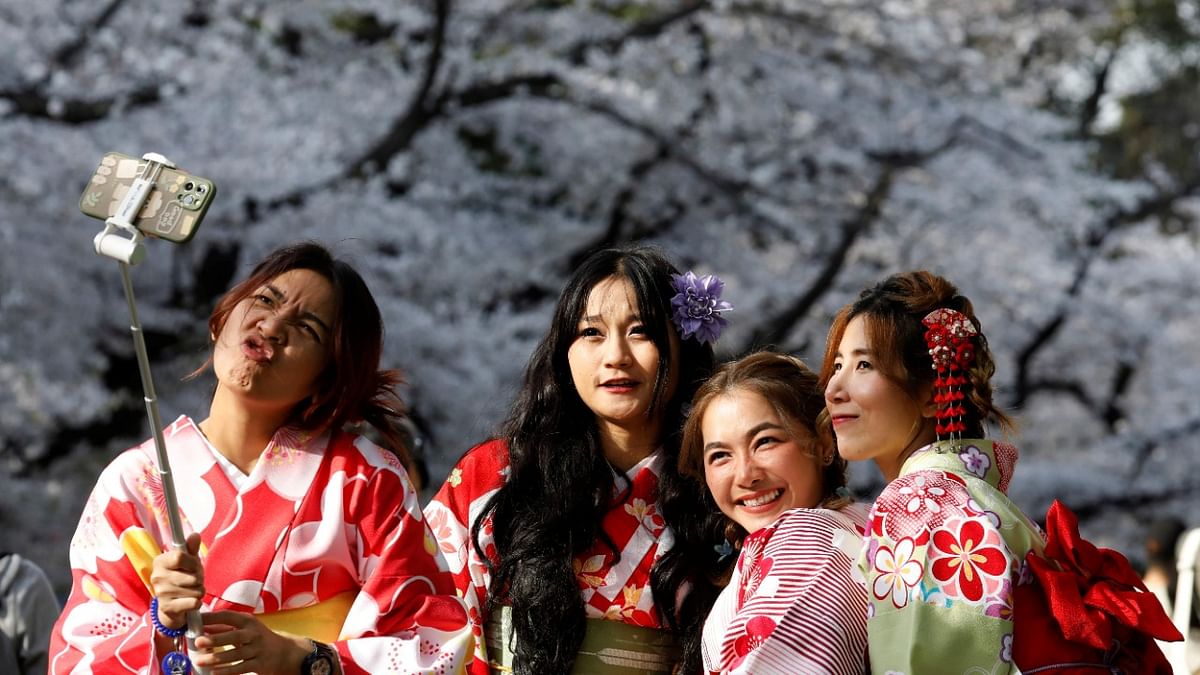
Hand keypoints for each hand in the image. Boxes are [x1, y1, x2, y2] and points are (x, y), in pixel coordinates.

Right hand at [149, 532, 203, 629]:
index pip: (180, 556)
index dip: (193, 562)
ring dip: (199, 591)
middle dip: (199, 579)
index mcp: (160, 561)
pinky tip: (190, 602)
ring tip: (191, 591)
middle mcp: (157, 577)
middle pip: (192, 576)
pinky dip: (197, 602)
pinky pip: (194, 603)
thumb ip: (191, 548)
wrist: (172, 606)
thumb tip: (195, 535)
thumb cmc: (182, 577)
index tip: (193, 566)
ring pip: (195, 590)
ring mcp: (161, 594)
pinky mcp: (167, 608)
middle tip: (194, 581)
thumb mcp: (188, 561)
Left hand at [194, 611, 312, 674]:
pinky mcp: (259, 664)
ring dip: (217, 658)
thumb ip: (225, 628)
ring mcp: (257, 650)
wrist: (284, 653)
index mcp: (248, 622)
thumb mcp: (245, 629)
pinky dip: (227, 671)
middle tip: (198, 641)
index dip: (213, 618)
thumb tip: (202, 626)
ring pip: (235, 655)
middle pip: (234, 636)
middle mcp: (254, 634)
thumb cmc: (259, 638)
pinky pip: (241, 668)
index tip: (197, 619)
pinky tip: (214, 672)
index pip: (229, 616)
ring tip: (200, 661)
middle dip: (216, 639)